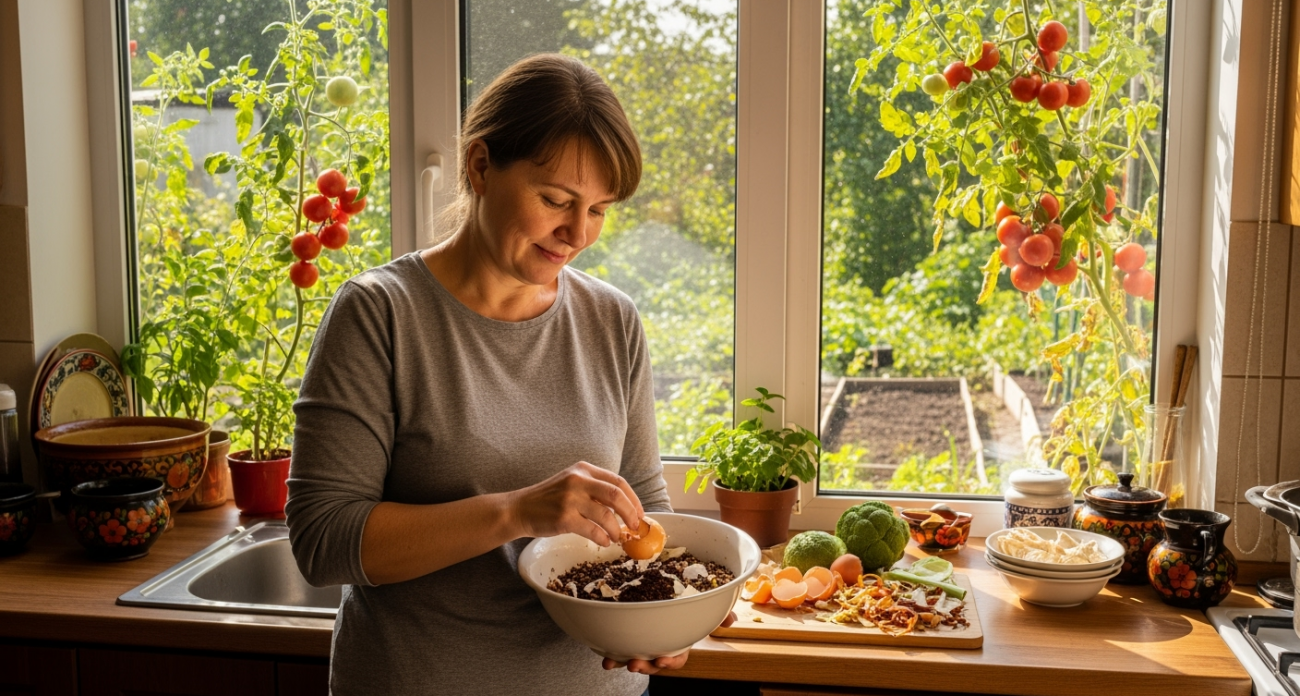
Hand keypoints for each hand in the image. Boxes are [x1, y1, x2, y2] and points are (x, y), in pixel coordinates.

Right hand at [507, 461, 643, 546]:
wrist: (519, 509)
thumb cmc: (549, 499)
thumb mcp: (571, 484)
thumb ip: (594, 490)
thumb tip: (625, 509)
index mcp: (583, 469)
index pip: (618, 481)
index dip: (633, 499)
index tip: (639, 513)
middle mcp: (578, 480)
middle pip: (616, 495)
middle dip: (630, 513)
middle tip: (635, 526)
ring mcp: (570, 499)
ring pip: (606, 515)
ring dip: (617, 530)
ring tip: (617, 537)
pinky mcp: (564, 517)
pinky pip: (593, 530)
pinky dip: (603, 538)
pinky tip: (604, 541)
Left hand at [600, 611, 736, 674]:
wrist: (659, 593)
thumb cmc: (685, 607)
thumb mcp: (701, 609)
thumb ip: (716, 614)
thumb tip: (730, 620)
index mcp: (678, 642)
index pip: (677, 658)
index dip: (671, 662)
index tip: (663, 660)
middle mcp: (660, 646)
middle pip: (653, 663)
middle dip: (645, 666)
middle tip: (635, 663)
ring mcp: (643, 644)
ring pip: (635, 660)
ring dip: (625, 663)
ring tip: (615, 663)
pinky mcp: (627, 638)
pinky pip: (618, 650)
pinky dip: (611, 656)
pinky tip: (605, 658)